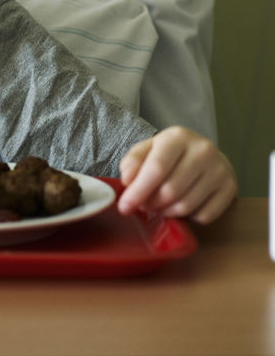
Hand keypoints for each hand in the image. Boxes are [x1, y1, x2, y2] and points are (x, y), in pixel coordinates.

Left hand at [118, 126, 236, 223]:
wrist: (205, 154)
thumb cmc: (171, 154)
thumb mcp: (149, 149)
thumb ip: (133, 161)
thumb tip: (127, 180)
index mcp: (178, 137)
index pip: (157, 168)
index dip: (138, 190)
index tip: (124, 207)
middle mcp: (203, 150)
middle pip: (171, 190)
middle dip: (152, 203)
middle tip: (145, 205)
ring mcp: (220, 170)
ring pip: (186, 206)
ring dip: (168, 212)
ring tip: (161, 206)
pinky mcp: (231, 188)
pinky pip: (205, 216)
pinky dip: (189, 218)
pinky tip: (183, 207)